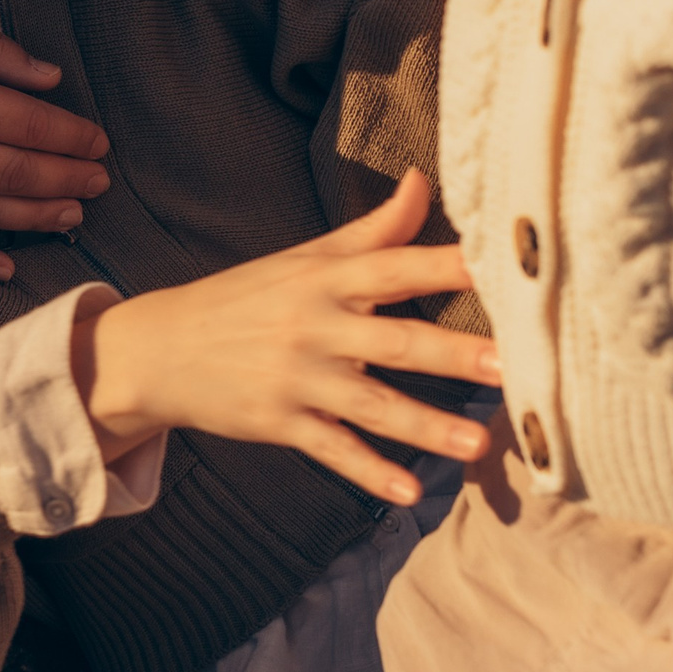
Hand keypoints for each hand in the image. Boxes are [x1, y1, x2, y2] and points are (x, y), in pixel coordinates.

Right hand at [68, 170, 499, 504]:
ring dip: (424, 426)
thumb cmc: (245, 297)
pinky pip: (331, 449)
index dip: (447, 266)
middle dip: (454, 355)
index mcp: (324, 278)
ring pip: (370, 405)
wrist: (160, 347)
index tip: (501, 269)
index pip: (395, 266)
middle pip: (394, 341)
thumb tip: (425, 178)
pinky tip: (408, 493)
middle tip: (512, 367)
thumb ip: (374, 229)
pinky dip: (368, 472)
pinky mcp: (278, 421)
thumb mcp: (304, 258)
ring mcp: (295, 377)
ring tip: (476, 446)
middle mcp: (312, 324)